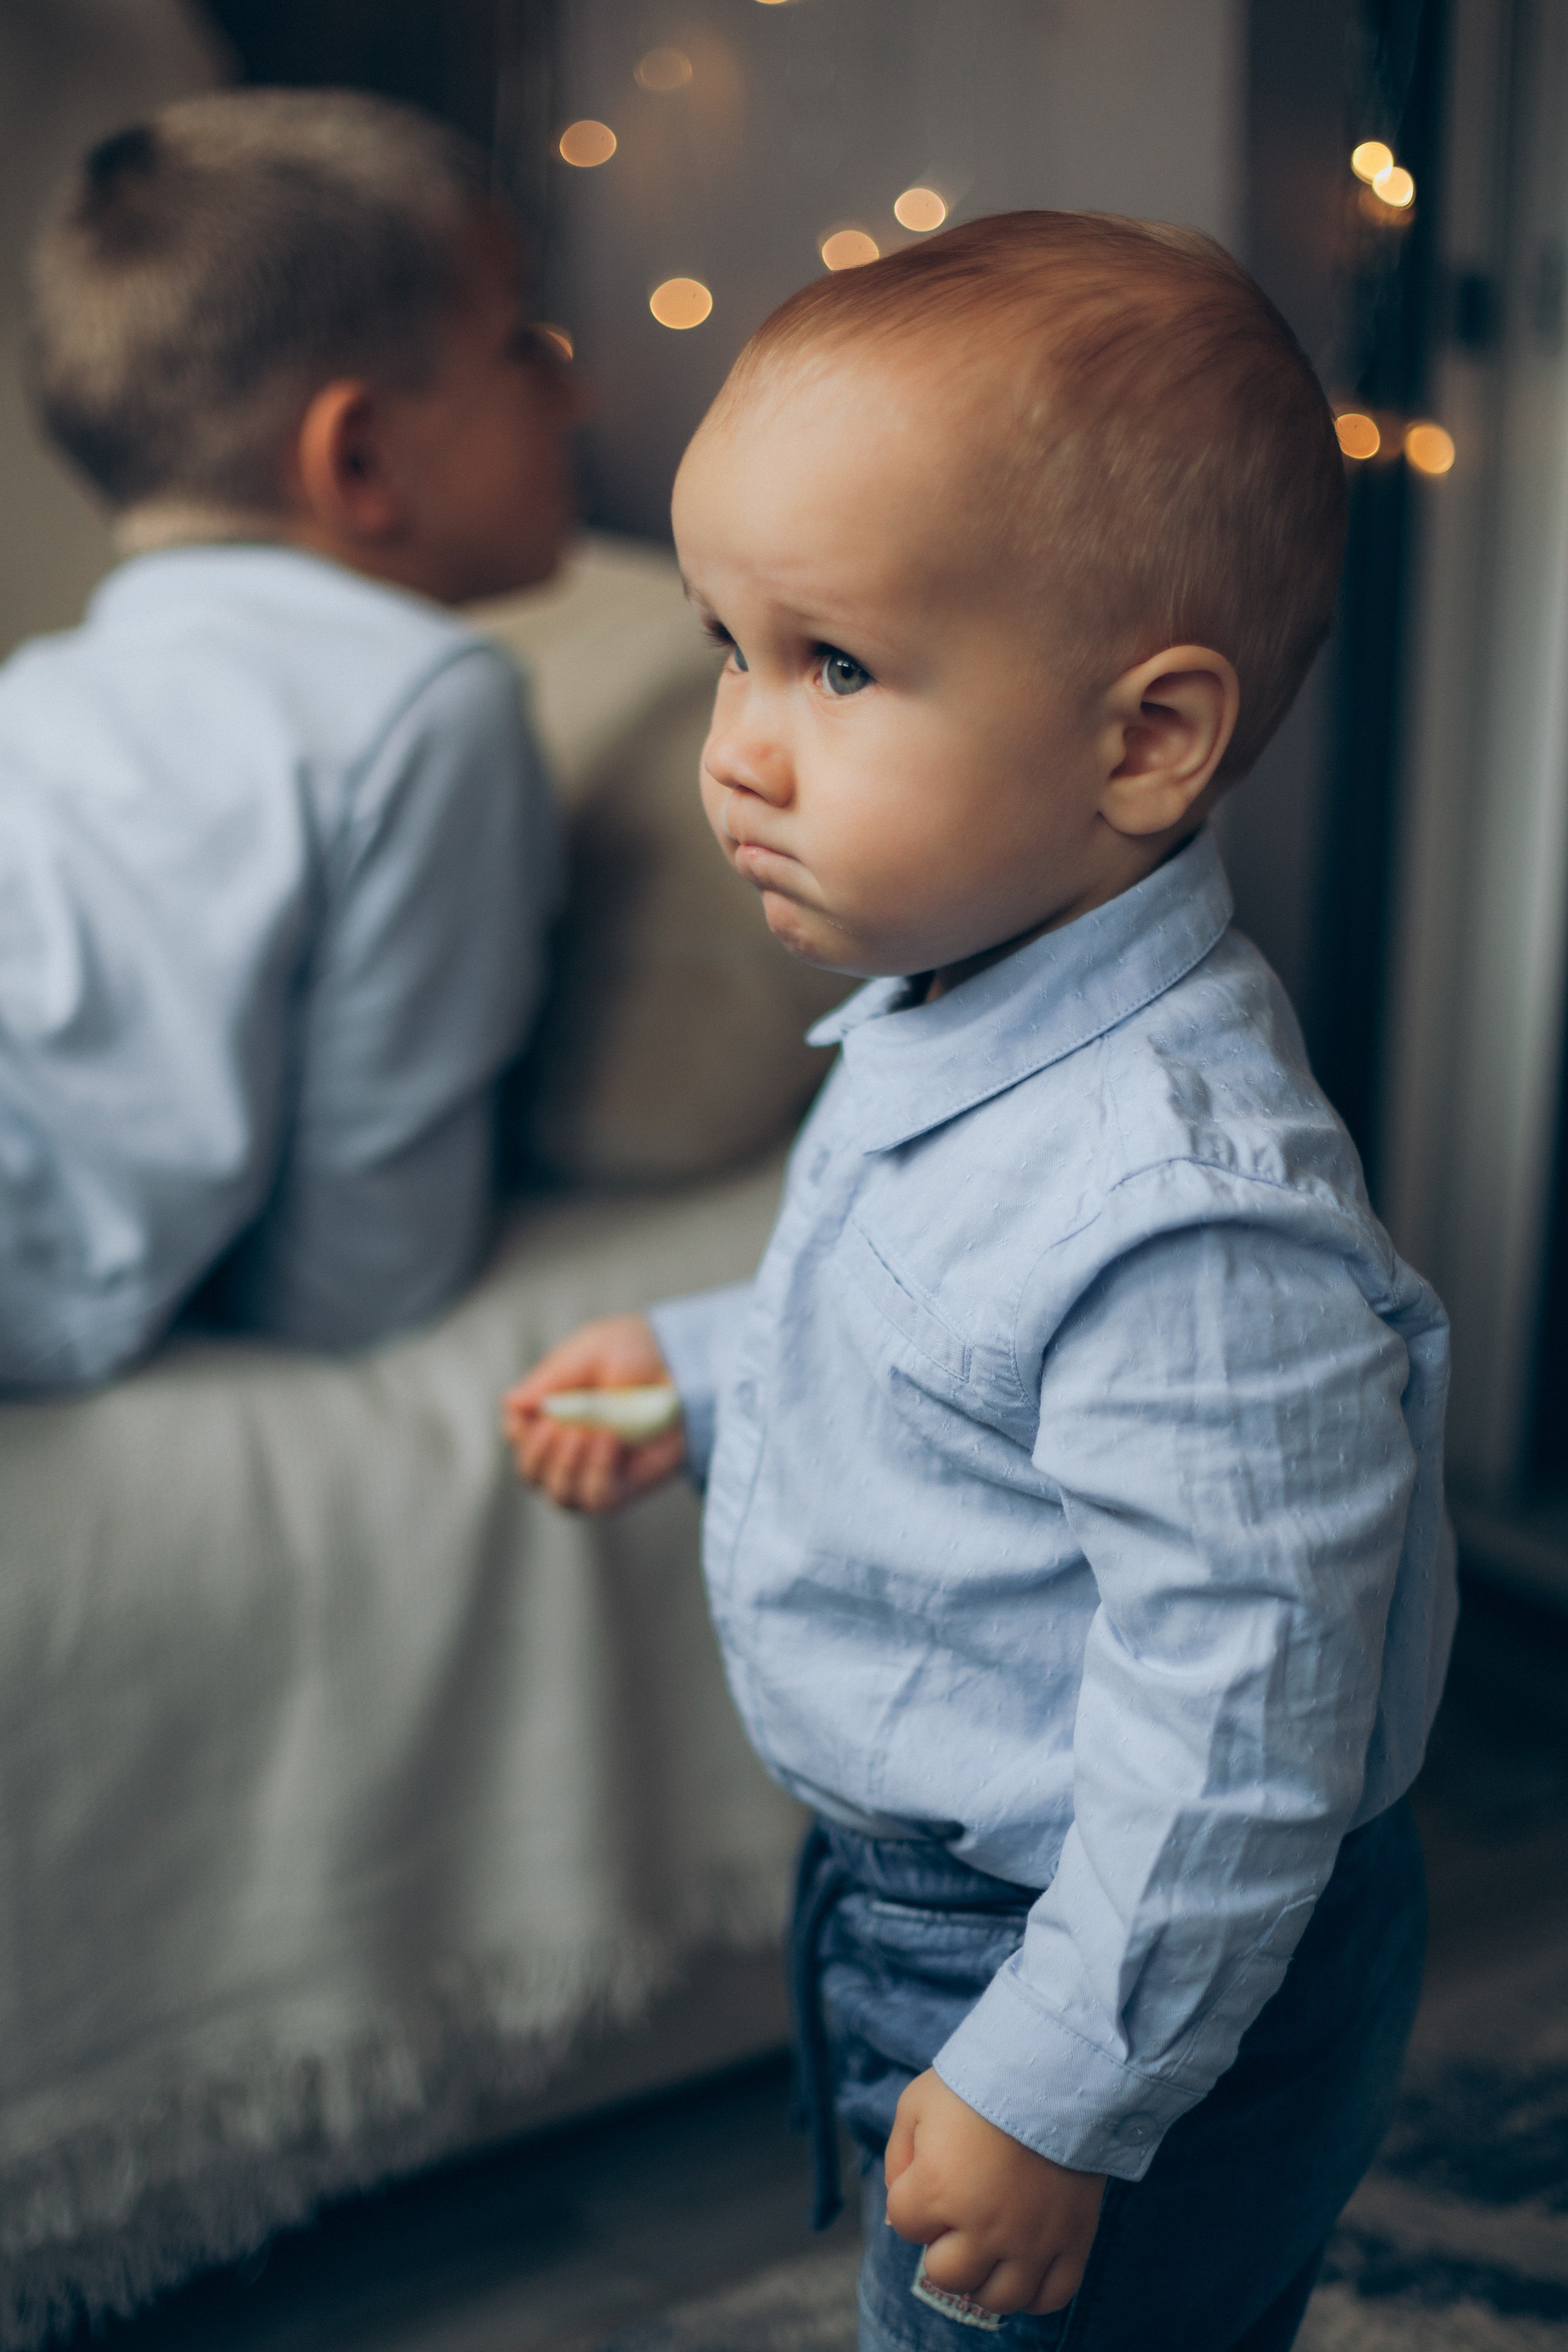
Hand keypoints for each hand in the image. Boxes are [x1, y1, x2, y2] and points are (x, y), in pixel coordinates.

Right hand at [502, 1314, 685, 1512]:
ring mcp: (600, 1469)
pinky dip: (594, 1474)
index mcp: (555, 1413)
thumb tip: (509, 1404)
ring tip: (584, 1434)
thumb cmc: (639, 1351)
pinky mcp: (629, 1485)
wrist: (687, 1361)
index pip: (518, 1438)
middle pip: (532, 1474)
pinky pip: (599, 1500)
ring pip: (561, 1495)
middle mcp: (573, 1447)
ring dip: (564, 1467)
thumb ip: (549, 1380)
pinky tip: (608, 1442)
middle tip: (558, 1427)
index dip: (519, 1432)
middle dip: (538, 1454)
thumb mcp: (589, 1352)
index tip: (534, 1413)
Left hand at [884, 2071, 1105, 2317]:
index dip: (911, 2202)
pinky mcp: (1072, 2239)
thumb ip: (898, 2156)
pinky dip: (1035, 2292)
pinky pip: (1052, 2296)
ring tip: (988, 2248)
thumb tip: (898, 2199)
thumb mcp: (917, 2103)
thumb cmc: (979, 2082)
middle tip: (958, 2217)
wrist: (1053, 2066)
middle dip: (944, 2247)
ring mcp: (1030, 2239)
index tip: (930, 2177)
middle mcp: (982, 2226)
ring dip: (985, 2277)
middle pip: (946, 2273)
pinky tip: (1024, 2267)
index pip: (903, 2225)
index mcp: (936, 2189)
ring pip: (998, 2298)